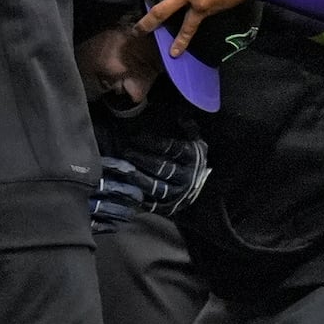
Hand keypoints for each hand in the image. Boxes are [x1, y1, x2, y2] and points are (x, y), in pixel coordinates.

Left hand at [90, 134, 210, 228]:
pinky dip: (138, 196)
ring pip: (156, 187)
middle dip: (142, 159)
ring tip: (123, 169)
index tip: (136, 137)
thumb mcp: (197, 143)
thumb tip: (181, 115)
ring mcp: (177, 194)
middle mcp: (186, 177)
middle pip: (162, 168)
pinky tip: (126, 188)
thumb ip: (189, 129)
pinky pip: (151, 203)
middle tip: (126, 152)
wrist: (200, 190)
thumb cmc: (193, 161)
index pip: (172, 149)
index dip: (154, 143)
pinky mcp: (167, 208)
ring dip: (138, 178)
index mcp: (192, 159)